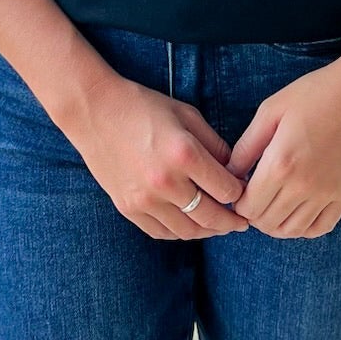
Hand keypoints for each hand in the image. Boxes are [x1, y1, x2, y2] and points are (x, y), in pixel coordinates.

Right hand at [70, 75, 249, 240]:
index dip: (241, 193)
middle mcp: (166, 182)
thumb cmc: (144, 107)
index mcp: (185, 155)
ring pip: (188, 231)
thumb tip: (235, 172)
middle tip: (242, 222)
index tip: (245, 192)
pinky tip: (190, 225)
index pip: (227, 190)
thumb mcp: (187, 115)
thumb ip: (215, 145)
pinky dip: (180, 233)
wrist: (95, 111)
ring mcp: (144, 199)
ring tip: (219, 226)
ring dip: (209, 231)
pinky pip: (161, 232)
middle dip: (232, 222)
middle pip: (211, 216)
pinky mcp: (128, 208)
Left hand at [228, 60, 340, 239]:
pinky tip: (297, 211)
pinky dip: (304, 228)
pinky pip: (321, 227)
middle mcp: (303, 186)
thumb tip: (229, 173)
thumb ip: (246, 147)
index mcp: (280, 164)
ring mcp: (327, 193)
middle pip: (267, 223)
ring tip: (272, 205)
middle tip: (253, 196)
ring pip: (292, 231)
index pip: (248, 207)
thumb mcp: (270, 112)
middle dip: (253, 214)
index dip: (238, 202)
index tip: (240, 188)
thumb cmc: (313, 94)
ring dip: (275, 224)